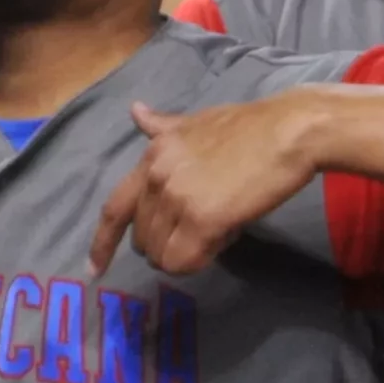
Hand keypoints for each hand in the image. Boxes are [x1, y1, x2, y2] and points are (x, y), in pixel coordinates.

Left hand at [89, 92, 330, 275]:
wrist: (289, 131)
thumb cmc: (250, 127)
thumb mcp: (194, 123)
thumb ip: (161, 128)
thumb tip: (137, 112)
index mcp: (151, 154)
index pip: (114, 208)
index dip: (102, 243)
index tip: (94, 270)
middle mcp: (156, 176)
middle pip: (143, 240)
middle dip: (168, 243)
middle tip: (205, 225)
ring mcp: (177, 198)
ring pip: (162, 255)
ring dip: (188, 252)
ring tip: (220, 223)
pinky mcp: (202, 219)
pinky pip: (183, 262)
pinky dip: (200, 261)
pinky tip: (223, 236)